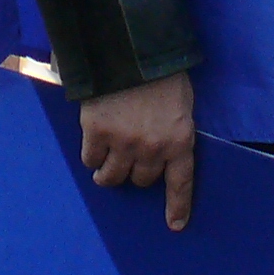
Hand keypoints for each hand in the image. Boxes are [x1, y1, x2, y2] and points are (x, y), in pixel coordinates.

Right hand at [80, 71, 196, 230]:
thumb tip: (166, 149)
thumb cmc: (161, 71)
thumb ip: (175, 128)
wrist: (129, 48)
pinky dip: (92, 155)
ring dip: (109, 173)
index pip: (180, 182)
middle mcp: (152, 148)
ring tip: (105, 166)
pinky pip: (91, 159)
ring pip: (112, 177)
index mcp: (179, 139)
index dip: (177, 206)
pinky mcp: (96, 133)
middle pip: (142, 180)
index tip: (175, 226)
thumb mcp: (182, 100)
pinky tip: (94, 144)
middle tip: (132, 159)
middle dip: (137, 171)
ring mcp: (123, 143)